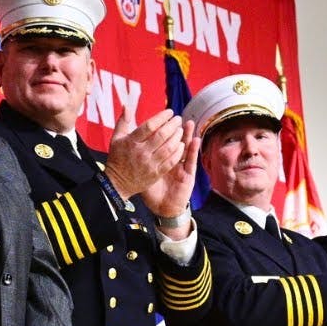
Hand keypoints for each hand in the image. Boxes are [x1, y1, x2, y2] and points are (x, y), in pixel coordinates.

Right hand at [102, 109, 185, 199]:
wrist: (117, 183)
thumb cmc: (117, 158)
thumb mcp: (116, 138)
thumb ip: (123, 122)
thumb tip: (127, 106)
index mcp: (131, 142)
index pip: (149, 126)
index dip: (162, 117)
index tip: (170, 112)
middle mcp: (141, 152)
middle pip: (161, 136)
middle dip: (173, 125)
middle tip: (178, 119)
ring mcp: (149, 164)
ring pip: (168, 148)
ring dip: (177, 137)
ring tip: (180, 130)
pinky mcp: (155, 174)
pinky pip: (170, 161)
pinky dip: (178, 152)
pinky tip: (181, 145)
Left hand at [143, 120, 199, 238]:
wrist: (163, 208)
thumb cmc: (153, 192)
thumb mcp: (144, 174)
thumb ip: (139, 159)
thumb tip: (130, 145)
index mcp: (162, 159)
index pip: (164, 142)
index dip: (164, 130)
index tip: (164, 118)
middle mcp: (173, 162)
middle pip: (176, 142)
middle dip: (177, 129)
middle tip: (178, 117)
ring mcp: (182, 168)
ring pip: (186, 149)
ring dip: (188, 136)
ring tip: (190, 123)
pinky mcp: (188, 176)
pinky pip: (191, 162)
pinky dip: (193, 151)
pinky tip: (196, 140)